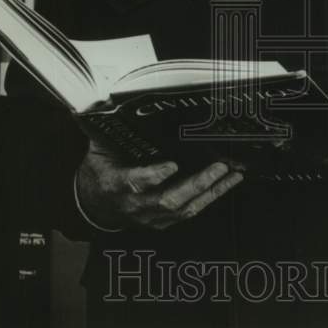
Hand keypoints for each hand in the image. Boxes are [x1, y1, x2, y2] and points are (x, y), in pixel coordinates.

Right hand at [76, 138, 243, 230]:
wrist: (94, 205)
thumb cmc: (99, 173)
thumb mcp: (97, 150)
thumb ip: (105, 131)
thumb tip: (108, 105)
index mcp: (115, 184)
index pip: (134, 182)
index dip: (153, 176)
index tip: (171, 165)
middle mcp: (134, 204)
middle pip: (167, 200)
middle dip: (196, 185)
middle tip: (218, 167)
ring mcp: (150, 216)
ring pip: (183, 208)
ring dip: (210, 192)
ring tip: (232, 174)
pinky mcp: (162, 221)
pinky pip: (189, 212)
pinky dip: (210, 197)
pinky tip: (226, 184)